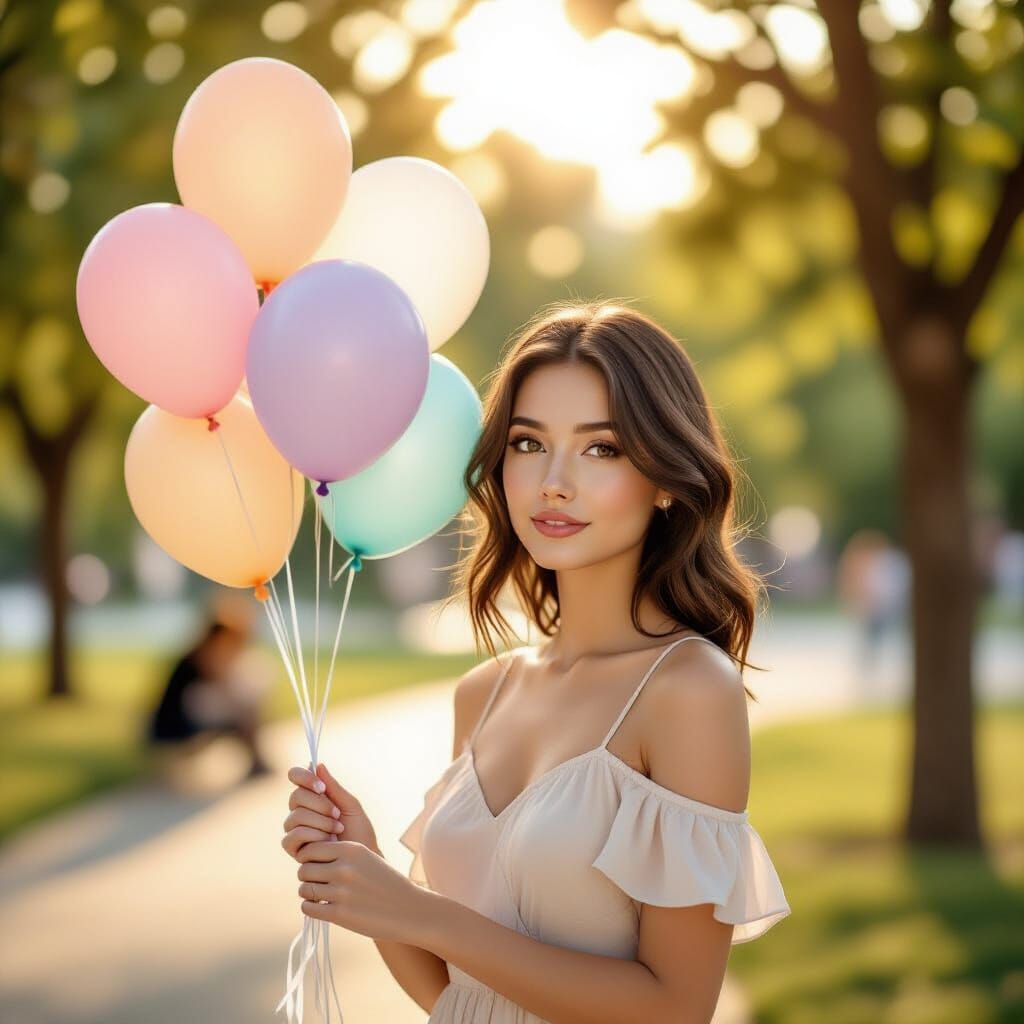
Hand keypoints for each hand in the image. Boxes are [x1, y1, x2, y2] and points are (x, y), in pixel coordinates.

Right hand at [282, 762, 379, 859]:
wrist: (363, 861)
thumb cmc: (359, 833)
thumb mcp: (350, 806)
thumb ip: (333, 787)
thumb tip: (317, 764)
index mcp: (313, 796)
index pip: (295, 776)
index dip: (303, 776)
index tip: (321, 786)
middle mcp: (300, 810)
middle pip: (296, 796)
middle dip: (320, 804)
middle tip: (337, 814)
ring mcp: (295, 829)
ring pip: (296, 816)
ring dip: (320, 822)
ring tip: (337, 830)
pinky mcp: (293, 848)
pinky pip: (292, 836)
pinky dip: (312, 836)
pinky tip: (327, 842)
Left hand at [297, 839, 433, 944]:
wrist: (409, 909)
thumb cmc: (385, 882)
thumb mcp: (365, 858)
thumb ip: (339, 855)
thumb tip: (306, 859)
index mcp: (351, 849)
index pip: (311, 848)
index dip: (309, 858)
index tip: (317, 865)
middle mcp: (344, 868)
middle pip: (304, 869)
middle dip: (308, 876)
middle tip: (318, 883)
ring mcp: (341, 892)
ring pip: (304, 888)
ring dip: (309, 893)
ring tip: (321, 895)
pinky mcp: (339, 914)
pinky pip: (308, 907)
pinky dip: (311, 907)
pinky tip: (323, 907)